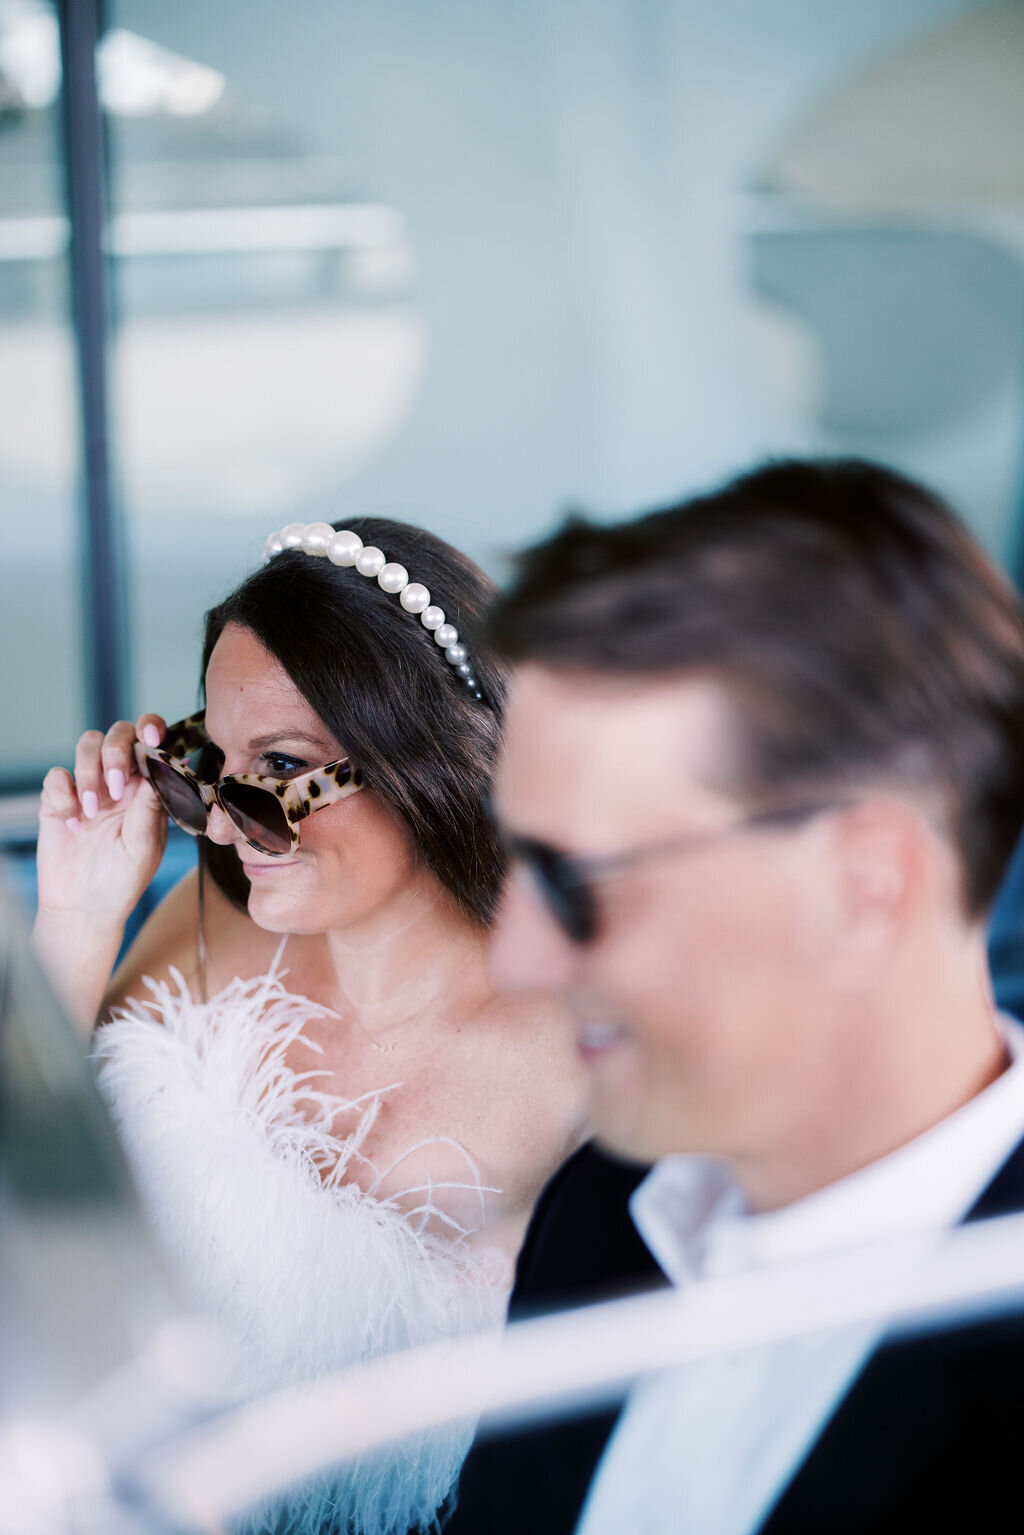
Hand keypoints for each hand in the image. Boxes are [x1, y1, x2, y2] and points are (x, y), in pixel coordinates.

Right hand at [36, 714, 170, 931]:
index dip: (151, 728)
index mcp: (148, 788)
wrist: (83, 910)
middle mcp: (120, 781)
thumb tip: (161, 764)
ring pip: (87, 745)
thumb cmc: (122, 881)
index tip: (151, 735)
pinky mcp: (58, 799)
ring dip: (89, 774)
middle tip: (116, 789)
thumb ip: (150, 804)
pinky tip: (73, 826)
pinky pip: (57, 775)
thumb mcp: (144, 846)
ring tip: (92, 813)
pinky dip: (64, 796)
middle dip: (116, 751)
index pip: (152, 743)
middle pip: (118, 734)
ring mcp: (88, 787)